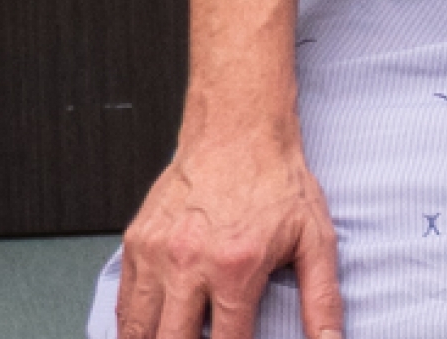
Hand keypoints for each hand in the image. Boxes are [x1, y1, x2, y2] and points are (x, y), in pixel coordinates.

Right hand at [116, 124, 342, 338]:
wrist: (237, 129)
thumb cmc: (275, 180)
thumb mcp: (315, 241)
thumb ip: (322, 302)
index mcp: (235, 269)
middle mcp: (189, 263)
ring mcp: (156, 251)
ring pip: (138, 329)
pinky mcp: (137, 239)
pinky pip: (123, 299)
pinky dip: (131, 325)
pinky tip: (146, 334)